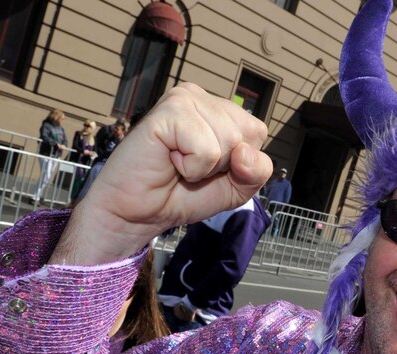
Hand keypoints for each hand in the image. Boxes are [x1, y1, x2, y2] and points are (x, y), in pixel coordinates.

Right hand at [51, 83, 271, 264]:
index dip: (239, 164)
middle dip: (223, 165)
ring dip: (205, 167)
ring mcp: (185, 99)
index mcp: (220, 110)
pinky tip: (169, 160)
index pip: (258, 133)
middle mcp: (203, 98)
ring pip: (230, 140)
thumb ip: (256, 172)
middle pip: (248, 135)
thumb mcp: (235, 188)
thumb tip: (246, 153)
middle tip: (189, 167)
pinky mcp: (170, 110)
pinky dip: (192, 167)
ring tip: (178, 163)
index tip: (207, 169)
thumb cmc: (181, 194)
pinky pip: (207, 149)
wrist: (138, 213)